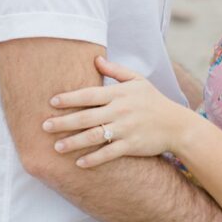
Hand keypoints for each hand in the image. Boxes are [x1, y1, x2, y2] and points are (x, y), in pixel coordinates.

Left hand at [42, 56, 190, 167]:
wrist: (176, 125)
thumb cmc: (153, 101)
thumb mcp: (137, 80)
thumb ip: (115, 71)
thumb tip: (96, 59)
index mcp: (119, 94)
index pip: (89, 95)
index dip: (69, 98)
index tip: (52, 102)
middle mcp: (120, 111)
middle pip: (86, 117)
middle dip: (63, 122)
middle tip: (44, 126)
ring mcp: (126, 129)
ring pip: (94, 136)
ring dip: (74, 143)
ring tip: (56, 147)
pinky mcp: (132, 146)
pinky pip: (109, 153)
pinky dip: (94, 159)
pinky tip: (79, 163)